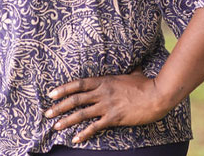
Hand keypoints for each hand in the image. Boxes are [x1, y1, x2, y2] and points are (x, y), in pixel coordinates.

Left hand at [44, 67, 169, 143]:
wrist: (156, 95)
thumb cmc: (146, 84)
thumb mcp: (134, 73)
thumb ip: (129, 70)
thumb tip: (133, 65)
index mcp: (104, 80)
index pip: (79, 84)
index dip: (64, 89)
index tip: (51, 94)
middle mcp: (102, 92)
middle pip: (76, 98)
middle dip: (59, 106)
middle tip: (47, 113)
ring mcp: (107, 105)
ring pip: (82, 113)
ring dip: (67, 120)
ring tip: (55, 126)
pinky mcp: (114, 117)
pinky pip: (95, 126)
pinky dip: (84, 133)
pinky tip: (75, 139)